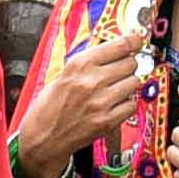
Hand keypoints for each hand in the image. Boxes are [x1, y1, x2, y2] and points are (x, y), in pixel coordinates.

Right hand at [9, 1, 144, 163]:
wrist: (42, 138)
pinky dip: (125, 104)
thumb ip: (89, 62)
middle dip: (127, 65)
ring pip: (134, 82)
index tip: (136, 40)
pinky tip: (113, 105)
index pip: (120, 45)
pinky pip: (131, 105)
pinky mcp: (107, 121)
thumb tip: (115, 49)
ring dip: (127, 84)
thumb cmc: (49, 106)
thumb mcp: (64, 74)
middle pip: (130, 63)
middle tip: (118, 71)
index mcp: (79, 64)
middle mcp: (92, 81)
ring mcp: (101, 102)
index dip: (132, 41)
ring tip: (113, 90)